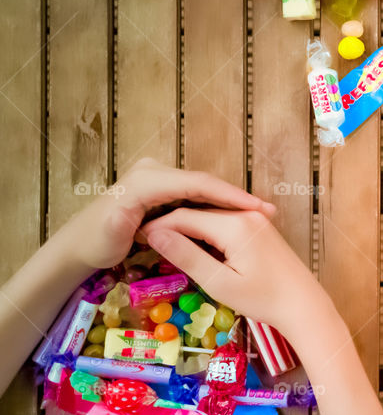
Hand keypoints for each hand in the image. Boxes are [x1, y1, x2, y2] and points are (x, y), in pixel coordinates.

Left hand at [62, 158, 274, 270]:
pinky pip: (198, 195)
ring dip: (232, 202)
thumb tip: (125, 212)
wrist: (80, 242)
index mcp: (146, 180)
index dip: (229, 194)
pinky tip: (241, 215)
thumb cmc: (96, 242)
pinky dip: (219, 205)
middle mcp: (155, 171)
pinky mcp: (164, 187)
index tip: (257, 207)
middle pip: (206, 183)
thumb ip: (118, 223)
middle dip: (238, 197)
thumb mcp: (108, 236)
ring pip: (205, 189)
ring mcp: (160, 177)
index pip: (197, 183)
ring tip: (263, 213)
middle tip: (270, 212)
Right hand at [141, 208, 323, 335]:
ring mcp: (256, 218)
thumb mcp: (220, 282)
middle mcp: (246, 213)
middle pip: (197, 212)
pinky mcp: (260, 226)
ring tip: (164, 245)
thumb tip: (155, 235)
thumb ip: (187, 256)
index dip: (157, 227)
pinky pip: (225, 222)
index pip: (184, 216)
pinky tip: (193, 247)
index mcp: (234, 225)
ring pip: (210, 216)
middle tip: (145, 242)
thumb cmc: (263, 299)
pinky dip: (206, 232)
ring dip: (188, 228)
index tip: (136, 238)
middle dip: (171, 225)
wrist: (304, 304)